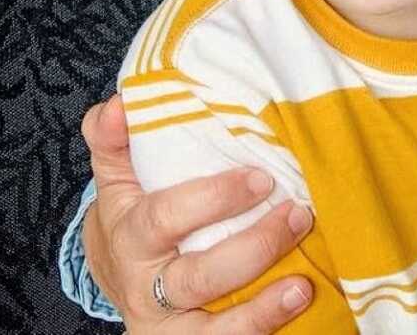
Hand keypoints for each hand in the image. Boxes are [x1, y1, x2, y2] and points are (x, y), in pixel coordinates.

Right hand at [82, 95, 313, 332]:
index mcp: (130, 237)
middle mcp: (148, 288)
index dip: (213, 199)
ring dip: (262, 310)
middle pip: (199, 277)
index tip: (261, 178)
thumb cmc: (131, 216)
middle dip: (252, 249)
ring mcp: (170, 328)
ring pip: (214, 331)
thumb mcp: (116, 177)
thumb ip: (113, 137)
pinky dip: (262, 331)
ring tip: (303, 284)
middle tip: (297, 215)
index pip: (165, 217)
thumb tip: (118, 104)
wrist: (120, 282)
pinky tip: (295, 308)